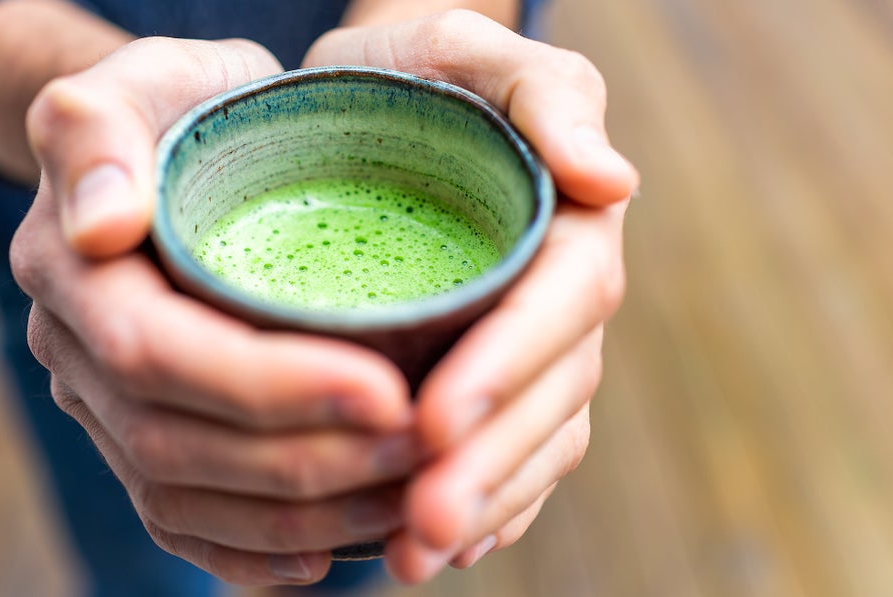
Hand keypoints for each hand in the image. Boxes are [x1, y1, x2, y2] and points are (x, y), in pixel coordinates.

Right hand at [12, 38, 420, 584]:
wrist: (180, 144)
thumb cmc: (184, 104)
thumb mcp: (147, 78)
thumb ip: (101, 131)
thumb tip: (101, 227)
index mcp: (70, 272)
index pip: (156, 356)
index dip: (269, 387)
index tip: (386, 390)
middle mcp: (74, 353)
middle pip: (173, 446)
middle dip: (305, 462)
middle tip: (423, 450)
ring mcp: (103, 407)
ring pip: (182, 499)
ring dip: (299, 516)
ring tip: (405, 500)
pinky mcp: (139, 439)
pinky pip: (182, 522)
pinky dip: (254, 551)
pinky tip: (329, 552)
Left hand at [304, 10, 637, 582]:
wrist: (360, 109)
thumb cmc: (410, 72)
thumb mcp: (464, 48)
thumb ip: (544, 92)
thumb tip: (612, 182)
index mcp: (567, 217)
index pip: (562, 299)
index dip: (509, 364)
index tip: (435, 420)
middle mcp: (559, 292)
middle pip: (553, 390)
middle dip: (491, 461)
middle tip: (422, 523)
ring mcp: (529, 344)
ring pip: (534, 437)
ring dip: (483, 503)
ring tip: (413, 556)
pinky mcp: (490, 378)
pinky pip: (512, 455)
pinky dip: (486, 505)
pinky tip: (434, 548)